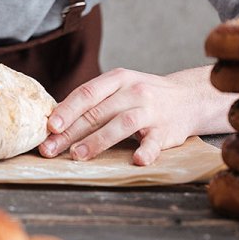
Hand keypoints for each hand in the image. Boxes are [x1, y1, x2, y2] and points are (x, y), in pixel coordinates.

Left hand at [38, 66, 226, 165]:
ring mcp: (151, 111)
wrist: (188, 98)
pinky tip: (136, 160)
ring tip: (78, 155)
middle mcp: (134, 92)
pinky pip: (155, 142)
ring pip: (121, 125)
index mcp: (118, 79)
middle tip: (51, 149)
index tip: (49, 126)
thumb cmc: (142, 97)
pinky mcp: (166, 131)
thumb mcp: (119, 88)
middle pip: (98, 112)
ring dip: (98, 141)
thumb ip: (93, 101)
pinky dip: (146, 151)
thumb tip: (55, 122)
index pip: (87, 93)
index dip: (67, 110)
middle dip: (71, 132)